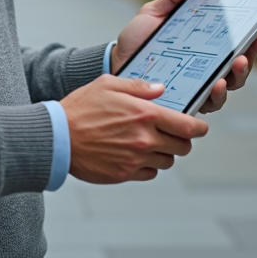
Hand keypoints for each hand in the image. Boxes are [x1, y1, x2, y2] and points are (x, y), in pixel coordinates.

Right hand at [60, 75, 208, 183]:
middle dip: (181, 139)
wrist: (57, 137)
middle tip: (171, 133)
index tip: (199, 127)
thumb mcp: (108, 84)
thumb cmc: (80, 108)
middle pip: (183, 146)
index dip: (199, 128)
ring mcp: (136, 159)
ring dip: (164, 152)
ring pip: (168, 161)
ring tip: (149, 142)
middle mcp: (145, 139)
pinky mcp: (125, 174)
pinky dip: (149, 165)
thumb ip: (139, 86)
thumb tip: (161, 89)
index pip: (188, 126)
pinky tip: (136, 154)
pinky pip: (150, 173)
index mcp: (145, 114)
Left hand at [109, 0, 256, 114]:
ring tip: (234, 65)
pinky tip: (215, 85)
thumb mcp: (154, 13)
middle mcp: (206, 69)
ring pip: (229, 87)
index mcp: (204, 47)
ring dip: (236, 77)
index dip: (253, 41)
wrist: (114, 63)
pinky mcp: (186, 101)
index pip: (235, 45)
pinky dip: (215, 95)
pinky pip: (208, 104)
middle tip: (248, 48)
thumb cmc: (137, 40)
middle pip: (239, 68)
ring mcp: (198, 87)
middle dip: (249, 58)